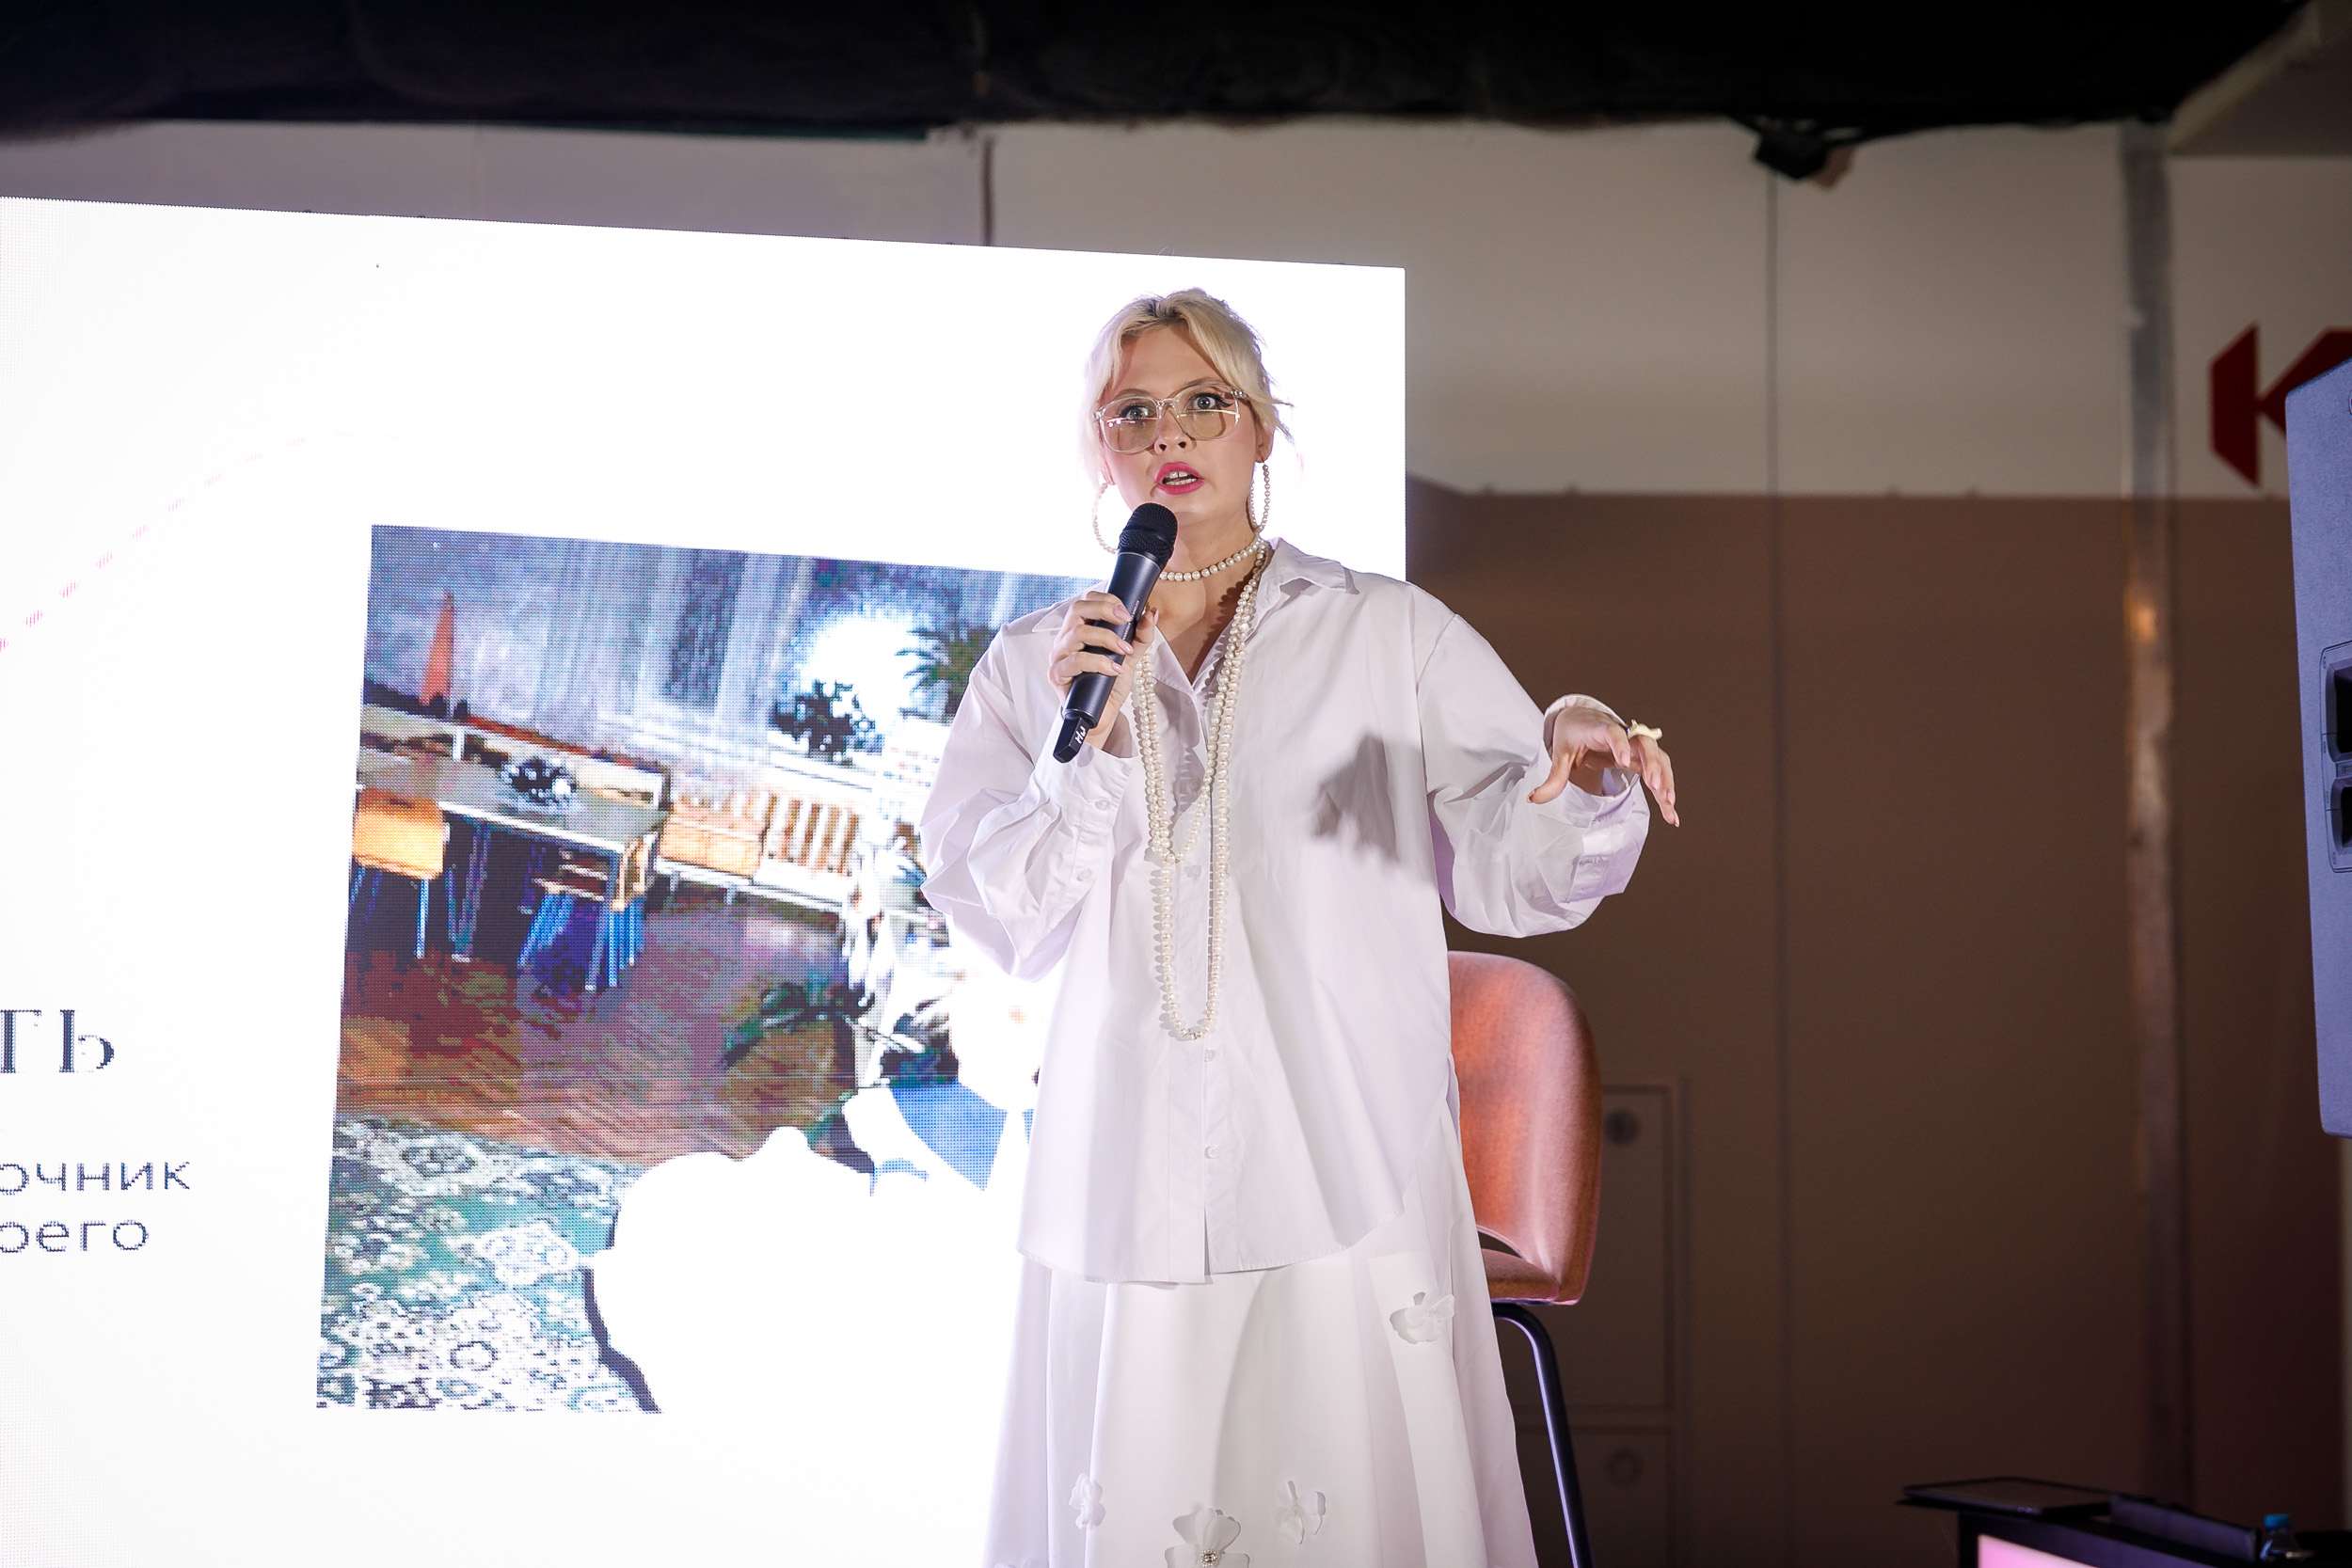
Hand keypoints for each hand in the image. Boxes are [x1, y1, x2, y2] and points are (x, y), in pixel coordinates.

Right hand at [1048, 592, 1160, 750]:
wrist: (1101, 716)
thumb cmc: (1109, 684)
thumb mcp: (1130, 657)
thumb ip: (1141, 636)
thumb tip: (1151, 613)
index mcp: (1079, 629)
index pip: (1085, 600)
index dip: (1106, 599)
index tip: (1127, 612)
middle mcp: (1065, 639)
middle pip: (1077, 608)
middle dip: (1104, 609)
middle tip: (1126, 620)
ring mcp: (1058, 656)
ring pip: (1077, 633)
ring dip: (1106, 638)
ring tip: (1125, 651)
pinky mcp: (1057, 675)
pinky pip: (1075, 661)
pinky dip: (1098, 662)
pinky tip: (1114, 669)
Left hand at [1529, 705, 1680, 825]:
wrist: (1582, 720)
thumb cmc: (1572, 734)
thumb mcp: (1560, 754)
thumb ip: (1552, 778)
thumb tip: (1532, 799)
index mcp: (1600, 728)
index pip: (1613, 733)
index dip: (1621, 744)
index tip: (1624, 761)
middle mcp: (1624, 735)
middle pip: (1644, 745)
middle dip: (1652, 764)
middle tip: (1655, 786)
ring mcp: (1636, 746)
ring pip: (1658, 759)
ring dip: (1666, 780)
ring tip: (1669, 804)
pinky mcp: (1642, 759)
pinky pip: (1659, 772)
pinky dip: (1666, 791)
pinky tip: (1672, 814)